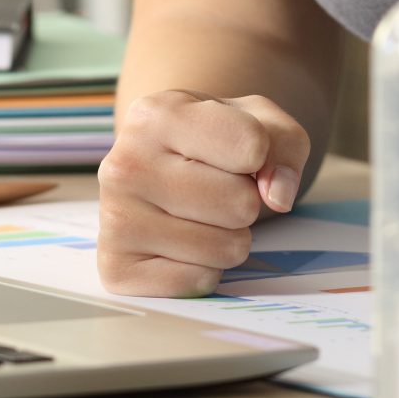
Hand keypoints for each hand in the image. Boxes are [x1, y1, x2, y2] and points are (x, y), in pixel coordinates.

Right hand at [96, 91, 309, 297]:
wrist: (158, 171)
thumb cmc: (213, 141)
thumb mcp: (256, 121)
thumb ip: (284, 144)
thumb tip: (278, 197)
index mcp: (155, 115)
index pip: (252, 146)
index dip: (262, 155)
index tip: (238, 152)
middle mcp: (124, 164)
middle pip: (240, 204)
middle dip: (245, 201)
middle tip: (217, 188)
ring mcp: (115, 219)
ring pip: (225, 248)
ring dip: (229, 237)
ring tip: (201, 215)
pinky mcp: (118, 269)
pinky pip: (200, 282)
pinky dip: (205, 268)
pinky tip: (181, 243)